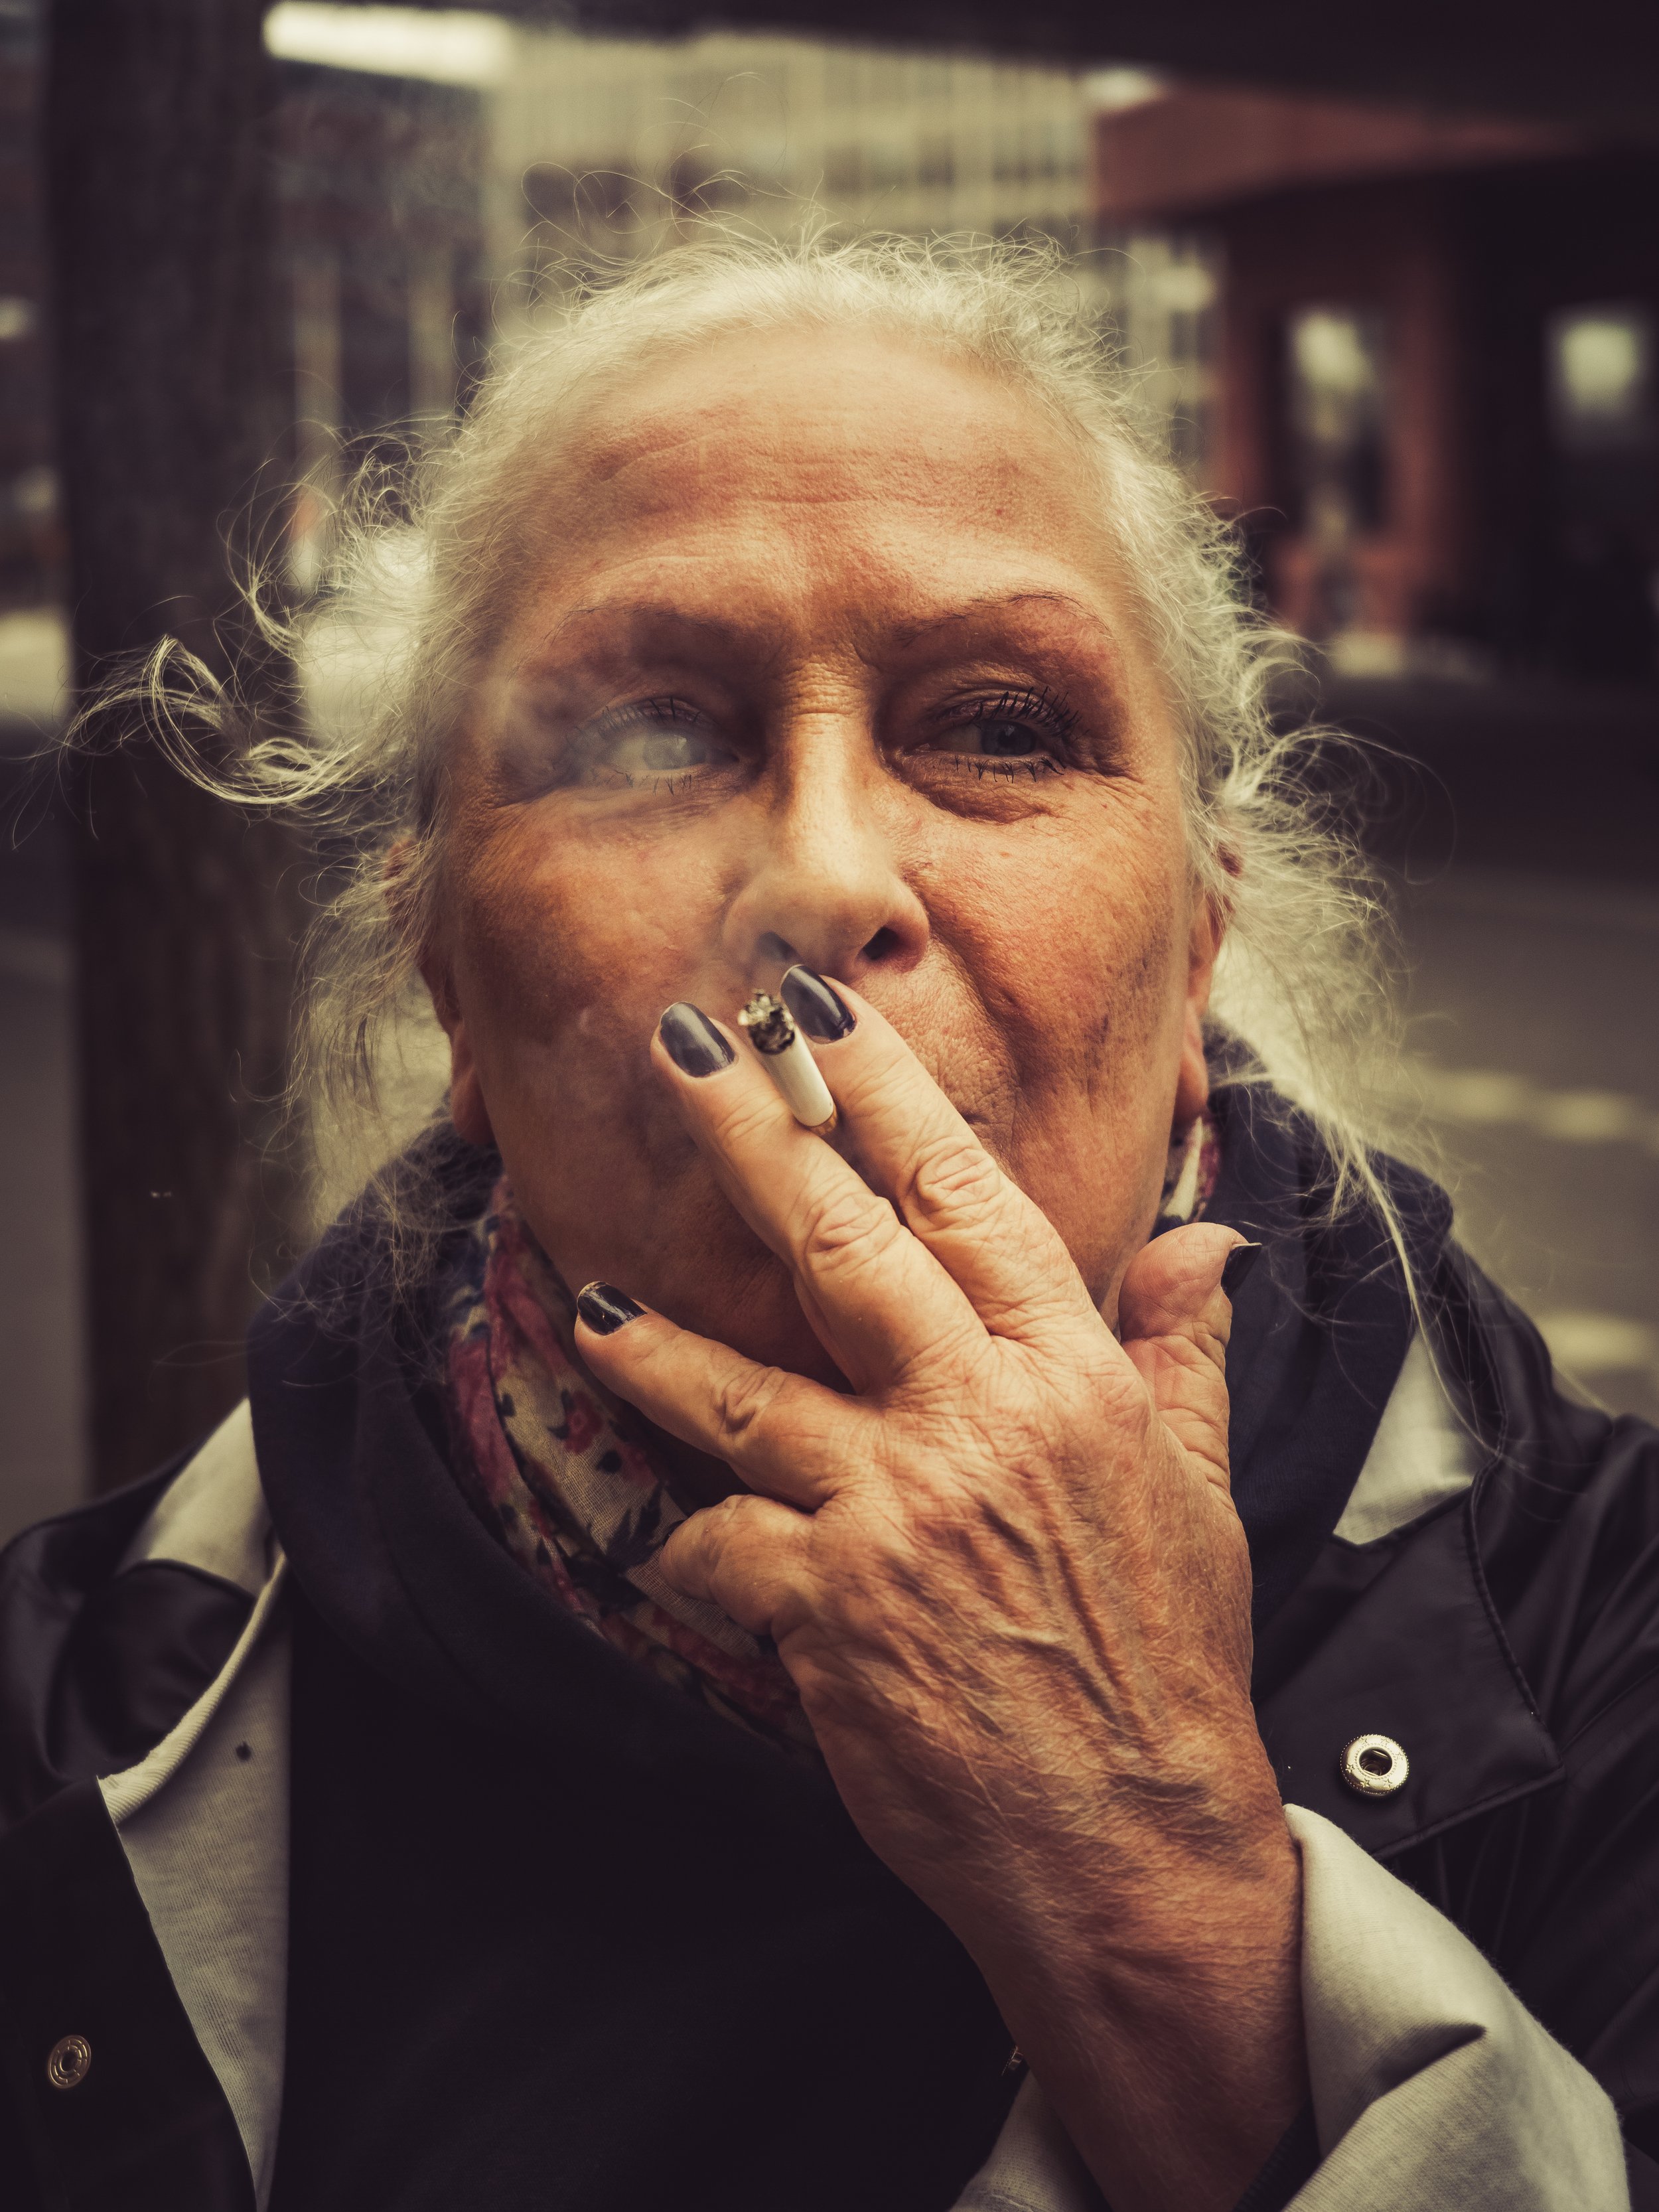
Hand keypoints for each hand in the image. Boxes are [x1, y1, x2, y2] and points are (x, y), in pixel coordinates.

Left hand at [576, 978, 1305, 2211]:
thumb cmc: (1165, 1658)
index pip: (964, 1195)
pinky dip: (689, 1543)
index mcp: (1068, 1375)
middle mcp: (978, 1420)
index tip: (817, 1013)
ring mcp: (897, 1510)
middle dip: (753, 1135)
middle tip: (682, 1049)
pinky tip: (673, 1544)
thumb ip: (1180, 1351)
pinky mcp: (831, 1609)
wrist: (1134, 1837)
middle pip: (842, 1245)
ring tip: (586, 1298)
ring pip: (744, 1390)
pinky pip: (718, 1544)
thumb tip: (1205, 1240)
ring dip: (652, 1342)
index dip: (883, 1093)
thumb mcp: (1197, 1488)